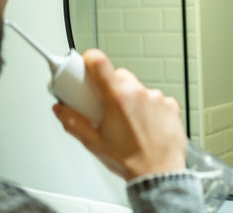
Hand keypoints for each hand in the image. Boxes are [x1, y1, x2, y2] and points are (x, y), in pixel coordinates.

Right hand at [52, 49, 186, 180]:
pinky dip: (150, 107)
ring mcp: (158, 98)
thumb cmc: (130, 160)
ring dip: (132, 99)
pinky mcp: (171, 105)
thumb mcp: (94, 142)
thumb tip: (61, 110)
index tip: (87, 63)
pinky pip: (156, 99)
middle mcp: (139, 93)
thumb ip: (73, 122)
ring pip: (139, 88)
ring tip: (130, 122)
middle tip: (107, 106)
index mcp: (118, 98)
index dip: (91, 59)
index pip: (100, 62)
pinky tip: (147, 124)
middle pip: (120, 76)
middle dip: (111, 87)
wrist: (159, 173)